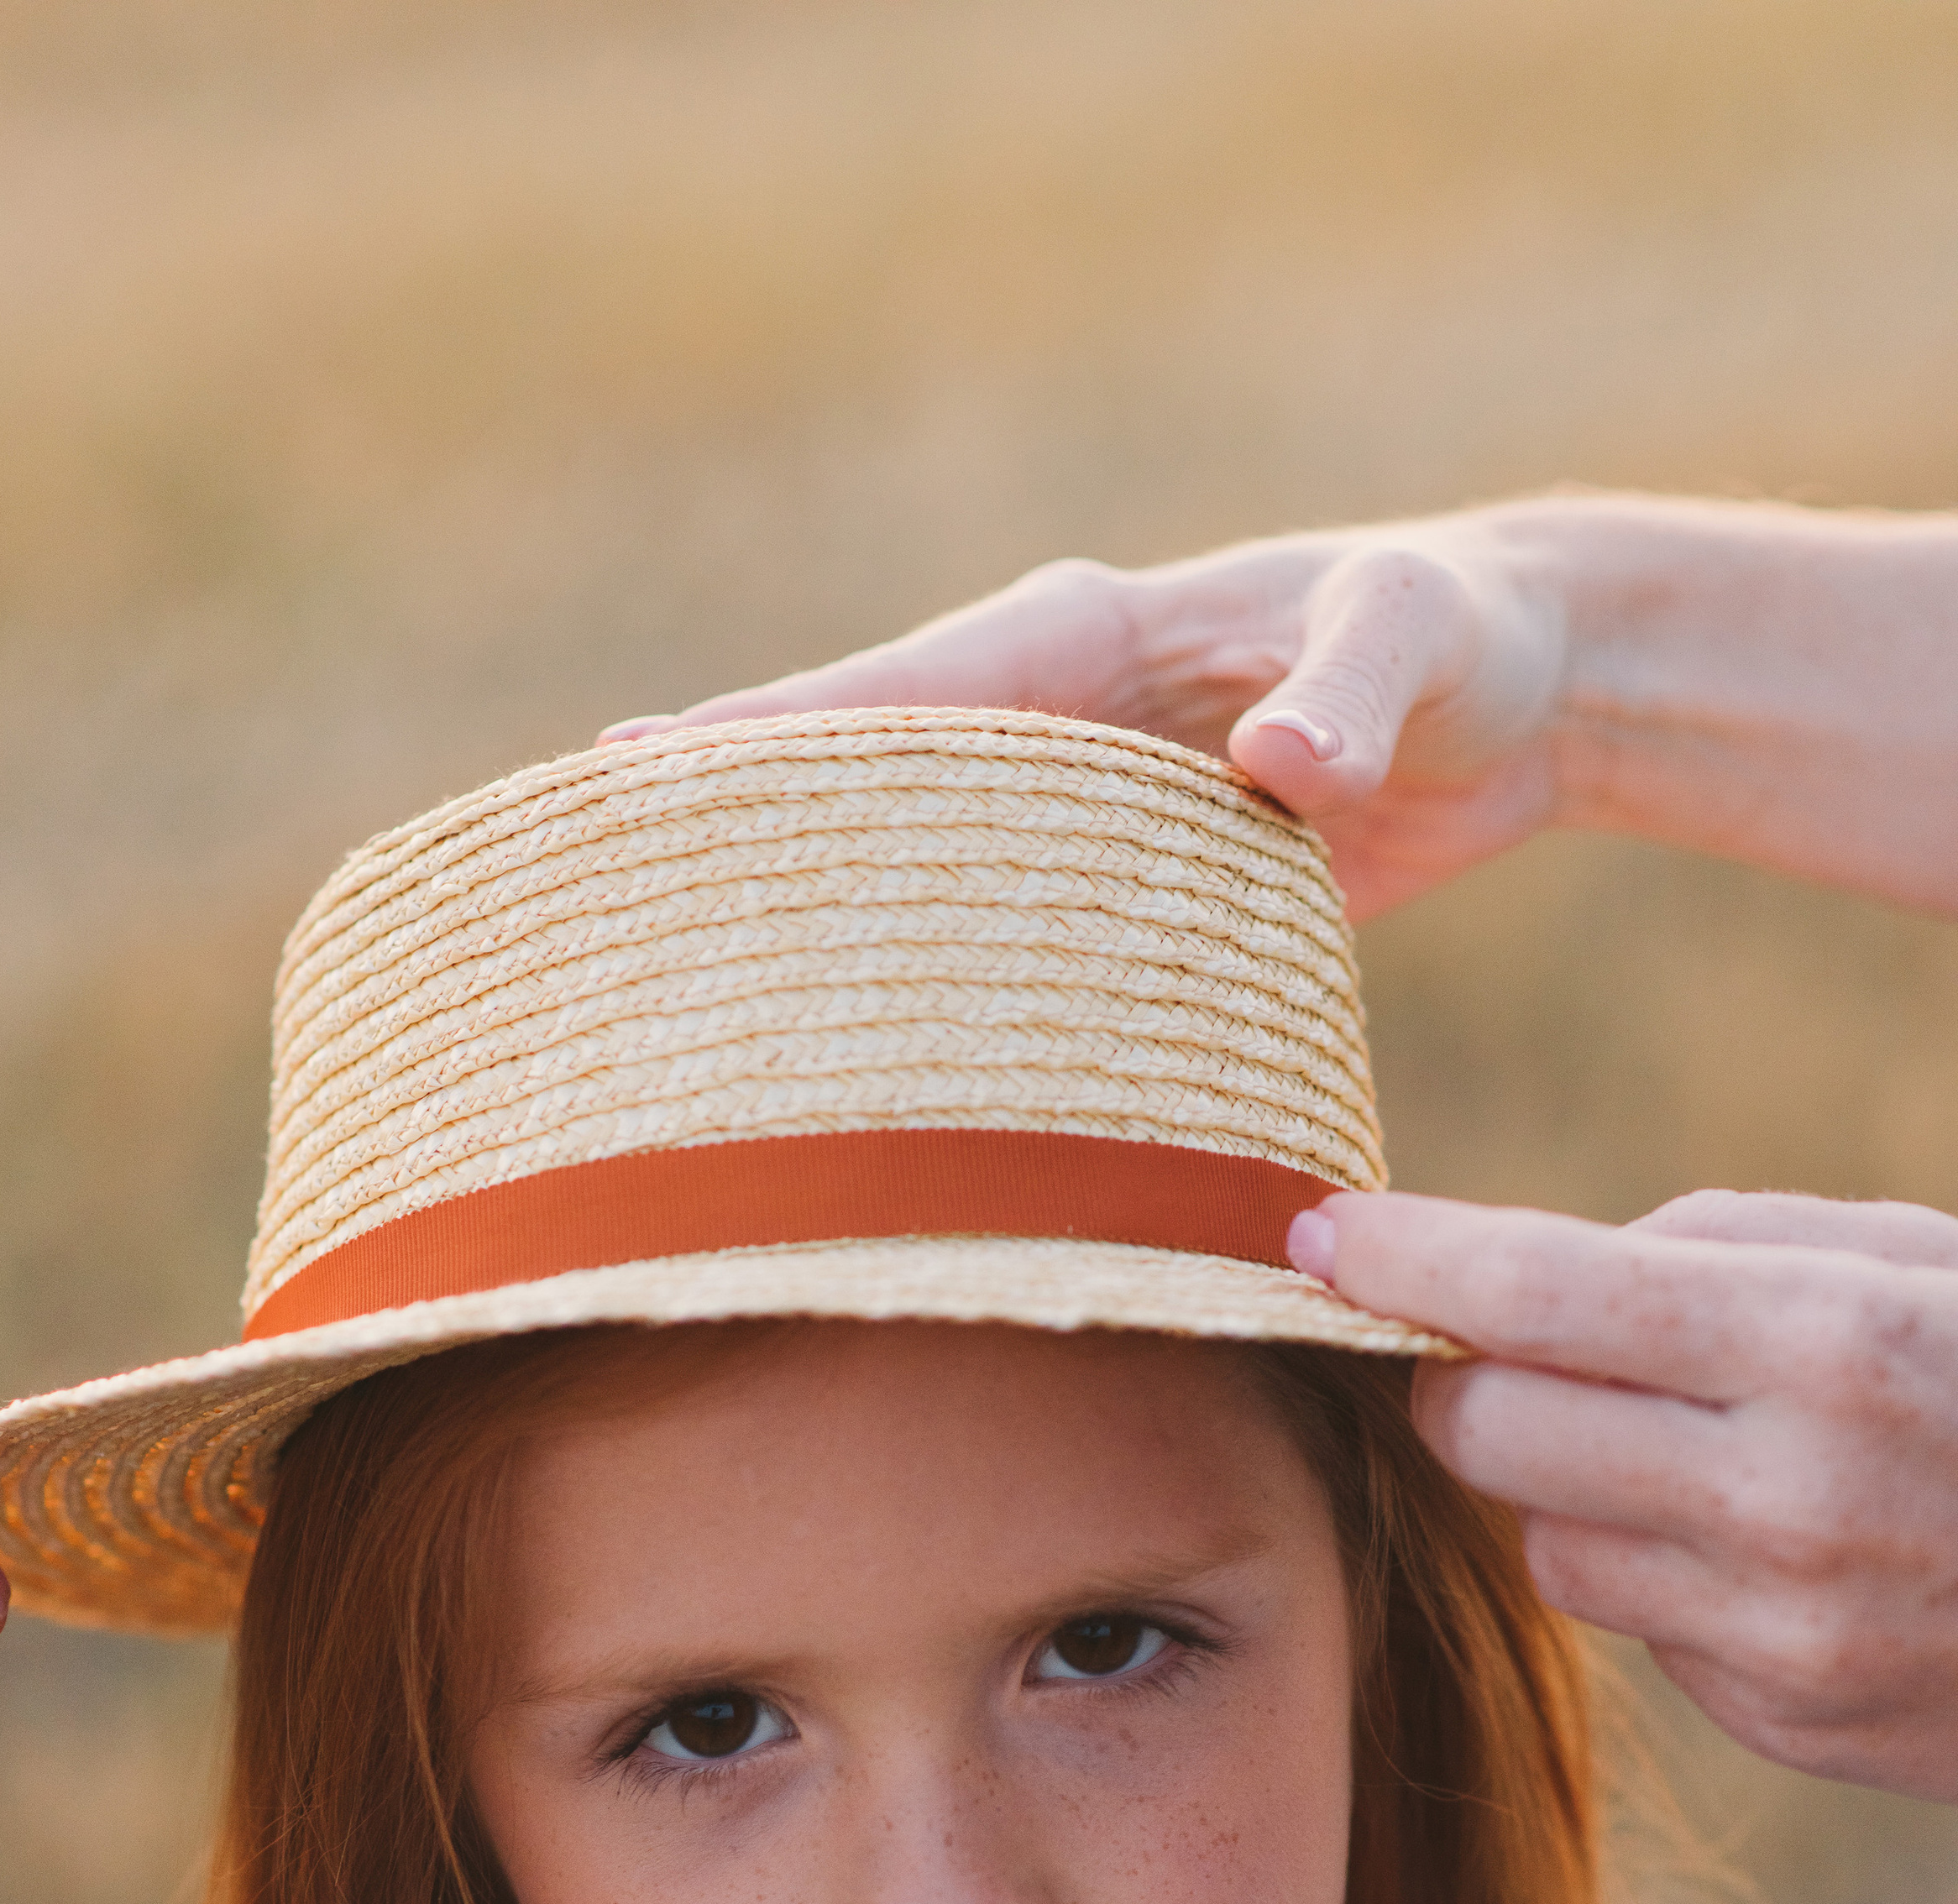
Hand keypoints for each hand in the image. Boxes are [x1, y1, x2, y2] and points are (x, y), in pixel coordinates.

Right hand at [603, 506, 1575, 919]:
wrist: (1520, 686)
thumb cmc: (1459, 642)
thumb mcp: (1418, 649)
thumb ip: (1353, 692)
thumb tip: (1275, 762)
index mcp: (1085, 637)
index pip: (900, 690)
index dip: (768, 737)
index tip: (631, 776)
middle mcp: (1048, 713)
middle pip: (860, 779)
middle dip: (733, 831)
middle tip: (584, 903)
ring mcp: (1071, 800)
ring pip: (908, 861)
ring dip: (808, 917)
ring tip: (671, 1005)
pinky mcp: (1113, 879)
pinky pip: (993, 929)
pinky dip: (925, 982)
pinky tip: (855, 1065)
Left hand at [1288, 1190, 1957, 1800]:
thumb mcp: (1914, 1259)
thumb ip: (1716, 1250)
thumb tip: (1526, 1281)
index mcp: (1830, 1339)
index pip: (1535, 1290)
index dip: (1403, 1256)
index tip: (1314, 1234)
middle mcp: (1792, 1494)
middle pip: (1487, 1429)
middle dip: (1468, 1376)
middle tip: (1503, 1344)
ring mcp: (1787, 1630)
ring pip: (1546, 1542)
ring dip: (1573, 1484)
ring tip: (1696, 1450)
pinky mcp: (1787, 1719)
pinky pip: (1640, 1627)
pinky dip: (1666, 1575)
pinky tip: (1778, 1549)